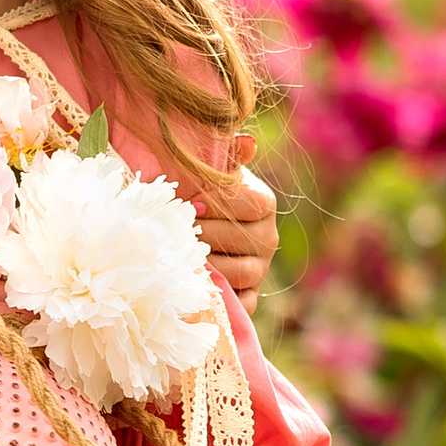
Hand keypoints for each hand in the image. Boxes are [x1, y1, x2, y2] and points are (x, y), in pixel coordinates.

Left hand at [192, 149, 277, 310]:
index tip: (190, 202)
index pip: (249, 203)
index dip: (218, 203)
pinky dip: (220, 297)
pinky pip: (241, 303)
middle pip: (239, 238)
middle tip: (177, 231)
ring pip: (239, 271)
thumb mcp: (209, 173)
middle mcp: (268, 237)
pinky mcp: (249, 297)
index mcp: (263, 203)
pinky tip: (195, 285)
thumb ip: (225, 156)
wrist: (190, 235)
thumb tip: (246, 142)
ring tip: (180, 255)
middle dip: (204, 234)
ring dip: (207, 264)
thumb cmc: (196, 196)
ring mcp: (260, 269)